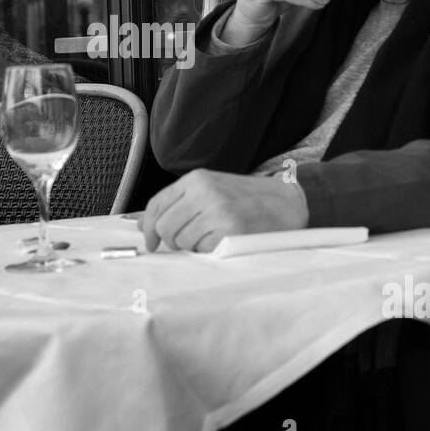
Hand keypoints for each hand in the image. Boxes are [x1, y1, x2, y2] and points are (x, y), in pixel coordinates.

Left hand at [140, 169, 308, 253]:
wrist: (286, 202)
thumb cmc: (246, 198)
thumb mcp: (210, 189)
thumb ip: (178, 203)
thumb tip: (143, 223)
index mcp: (196, 180)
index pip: (157, 204)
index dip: (149, 227)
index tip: (152, 242)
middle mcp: (203, 193)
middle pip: (165, 226)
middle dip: (171, 240)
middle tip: (187, 241)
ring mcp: (217, 212)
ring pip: (181, 241)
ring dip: (192, 246)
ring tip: (211, 236)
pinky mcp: (229, 231)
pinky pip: (202, 250)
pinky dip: (208, 250)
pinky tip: (222, 240)